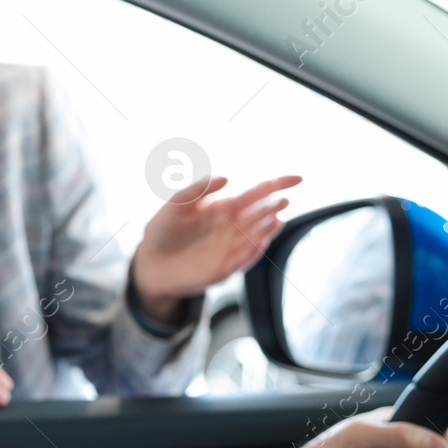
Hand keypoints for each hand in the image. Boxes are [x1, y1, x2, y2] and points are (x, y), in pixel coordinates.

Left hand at [129, 174, 298, 322]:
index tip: (297, 179)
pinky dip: (253, 251)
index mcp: (224, 208)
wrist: (150, 263)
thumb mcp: (175, 206)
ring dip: (267, 228)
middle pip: (260, 214)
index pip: (257, 194)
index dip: (278, 185)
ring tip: (276, 218)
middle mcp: (232, 227)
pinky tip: (261, 241)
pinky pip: (244, 259)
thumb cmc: (162, 232)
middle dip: (273, 207)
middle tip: (282, 201)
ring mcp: (230, 248)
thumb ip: (197, 190)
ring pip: (256, 236)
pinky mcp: (224, 269)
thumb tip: (226, 178)